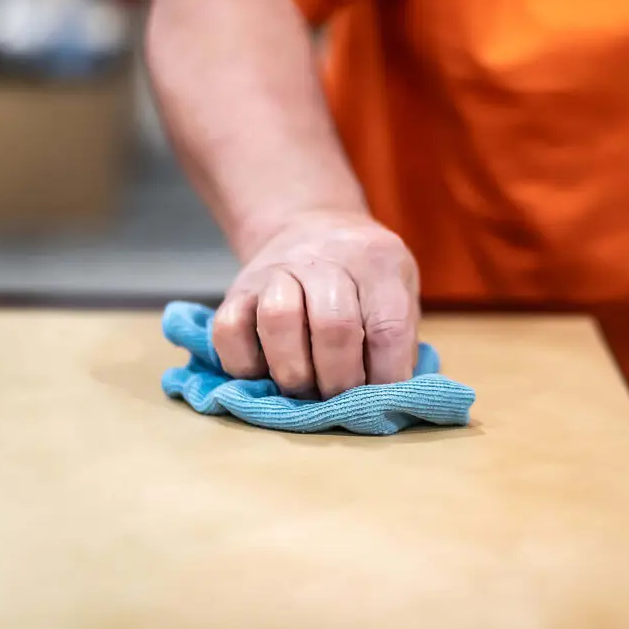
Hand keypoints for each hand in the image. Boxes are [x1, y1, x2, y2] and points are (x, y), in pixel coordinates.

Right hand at [213, 211, 419, 399]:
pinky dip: (245, 364)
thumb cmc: (363, 276)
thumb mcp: (398, 290)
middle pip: (335, 327)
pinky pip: (229, 331)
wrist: (309, 225)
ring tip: (303, 388)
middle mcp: (327, 258)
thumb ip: (398, 340)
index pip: (389, 329)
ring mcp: (277, 270)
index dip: (386, 379)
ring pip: (279, 320)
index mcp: (378, 261)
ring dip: (294, 372)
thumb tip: (388, 399)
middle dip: (339, 382)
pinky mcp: (238, 288)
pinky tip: (265, 372)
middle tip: (339, 401)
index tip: (380, 403)